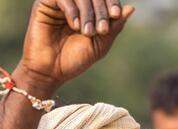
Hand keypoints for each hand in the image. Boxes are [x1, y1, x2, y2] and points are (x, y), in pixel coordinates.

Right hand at [18, 0, 133, 89]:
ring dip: (88, 11)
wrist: (50, 72)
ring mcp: (60, 2)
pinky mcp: (45, 3)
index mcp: (88, 10)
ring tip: (87, 32)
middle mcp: (75, 3)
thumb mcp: (99, 45)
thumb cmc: (73, 61)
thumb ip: (114, 28)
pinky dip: (72, 10)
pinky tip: (75, 26)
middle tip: (101, 29)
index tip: (116, 14)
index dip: (112, 1)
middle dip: (101, 9)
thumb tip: (132, 8)